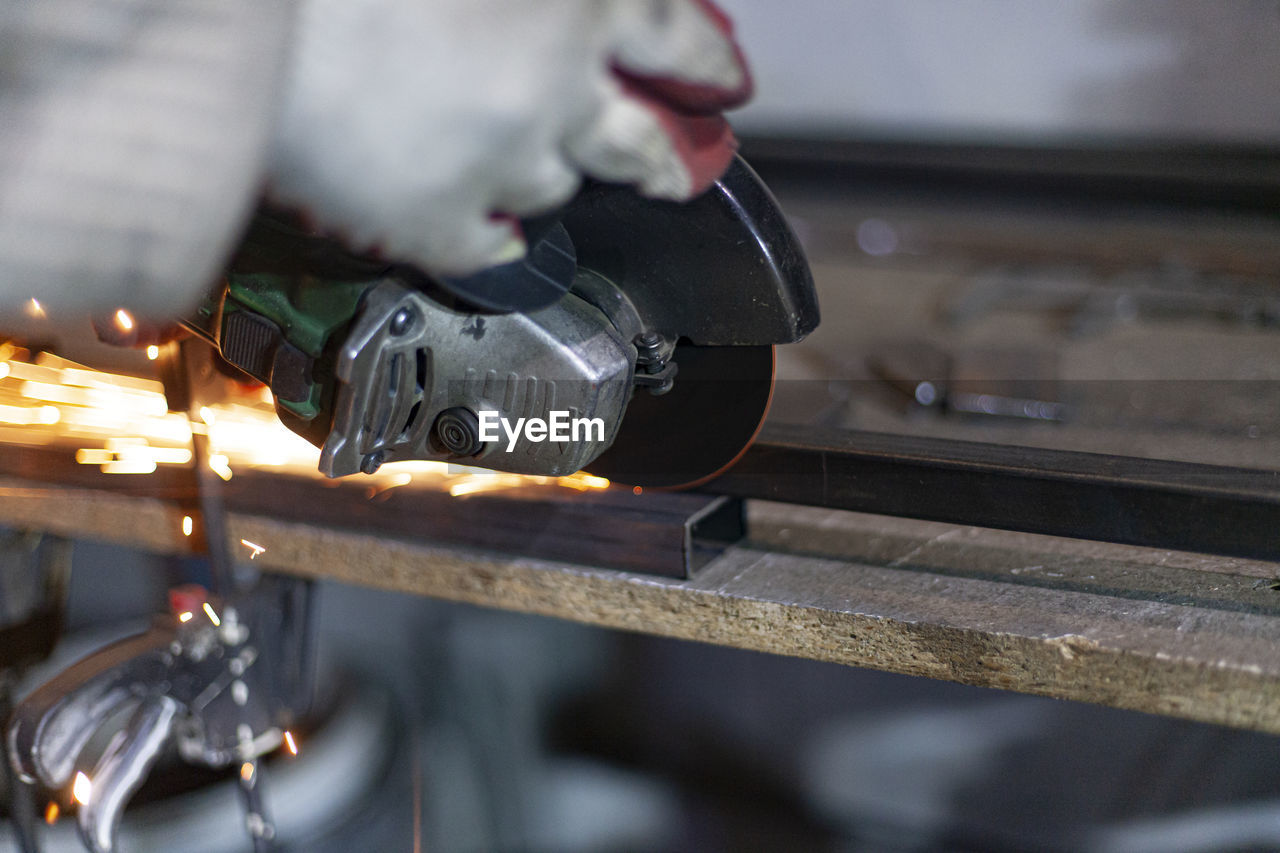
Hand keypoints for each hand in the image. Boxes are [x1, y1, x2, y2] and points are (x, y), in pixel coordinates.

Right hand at [267, 0, 751, 274]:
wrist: (235, 11)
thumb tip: (576, 12)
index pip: (678, 39)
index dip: (706, 64)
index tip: (723, 83)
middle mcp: (553, 86)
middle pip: (641, 144)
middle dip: (664, 158)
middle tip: (675, 168)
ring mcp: (500, 162)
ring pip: (553, 189)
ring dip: (538, 170)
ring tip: (498, 152)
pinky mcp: (438, 220)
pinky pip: (487, 248)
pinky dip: (487, 235)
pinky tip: (478, 227)